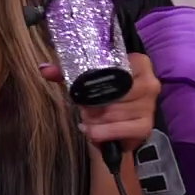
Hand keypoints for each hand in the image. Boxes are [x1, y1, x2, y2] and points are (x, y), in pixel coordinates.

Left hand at [41, 53, 159, 153]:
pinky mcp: (145, 126)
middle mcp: (150, 82)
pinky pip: (116, 129)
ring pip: (111, 111)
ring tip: (88, 118)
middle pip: (112, 91)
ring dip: (93, 118)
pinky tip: (91, 130)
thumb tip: (44, 69)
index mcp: (139, 63)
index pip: (113, 67)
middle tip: (84, 108)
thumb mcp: (86, 81)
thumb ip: (65, 74)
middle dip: (91, 103)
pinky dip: (99, 132)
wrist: (118, 129)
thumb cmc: (105, 99)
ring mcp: (149, 105)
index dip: (93, 81)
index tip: (83, 91)